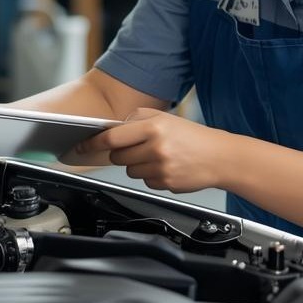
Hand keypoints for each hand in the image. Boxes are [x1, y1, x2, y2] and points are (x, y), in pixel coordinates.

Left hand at [76, 108, 229, 193]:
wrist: (221, 157)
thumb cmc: (193, 137)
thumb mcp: (166, 118)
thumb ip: (138, 119)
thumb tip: (112, 129)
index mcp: (154, 127)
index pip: (112, 138)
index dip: (93, 143)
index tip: (80, 146)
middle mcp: (156, 148)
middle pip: (118, 157)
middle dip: (123, 153)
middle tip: (140, 148)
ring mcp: (160, 168)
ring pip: (130, 171)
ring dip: (138, 165)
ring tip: (159, 157)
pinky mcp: (165, 184)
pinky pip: (145, 182)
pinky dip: (151, 176)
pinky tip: (167, 167)